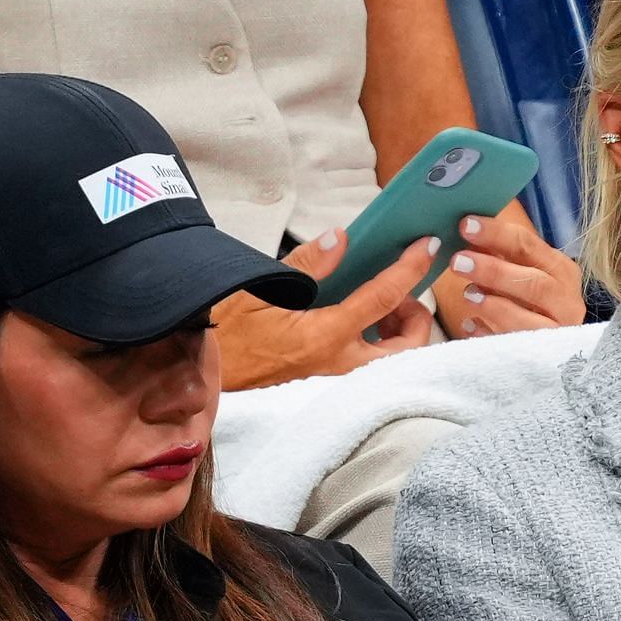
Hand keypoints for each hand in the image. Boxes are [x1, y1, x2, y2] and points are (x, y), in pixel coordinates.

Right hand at [214, 228, 435, 390]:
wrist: (193, 374)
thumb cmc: (218, 332)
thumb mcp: (256, 290)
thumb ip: (304, 264)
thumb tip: (339, 239)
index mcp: (324, 337)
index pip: (383, 298)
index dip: (410, 269)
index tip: (427, 247)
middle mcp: (337, 363)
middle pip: (406, 348)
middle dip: (416, 319)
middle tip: (401, 294)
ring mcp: (332, 377)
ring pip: (389, 362)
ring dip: (397, 333)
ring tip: (378, 305)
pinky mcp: (322, 382)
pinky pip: (366, 365)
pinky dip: (376, 343)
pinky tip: (356, 319)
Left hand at [430, 200, 585, 336]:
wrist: (552, 346)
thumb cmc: (529, 301)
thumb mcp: (520, 272)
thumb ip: (499, 253)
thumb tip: (465, 226)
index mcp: (561, 271)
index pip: (529, 246)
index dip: (496, 234)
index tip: (465, 225)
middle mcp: (567, 302)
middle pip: (535, 284)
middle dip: (495, 271)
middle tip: (458, 261)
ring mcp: (558, 333)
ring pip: (531, 322)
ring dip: (496, 306)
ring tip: (468, 294)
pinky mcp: (544, 358)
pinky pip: (517, 350)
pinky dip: (491, 336)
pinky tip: (470, 325)